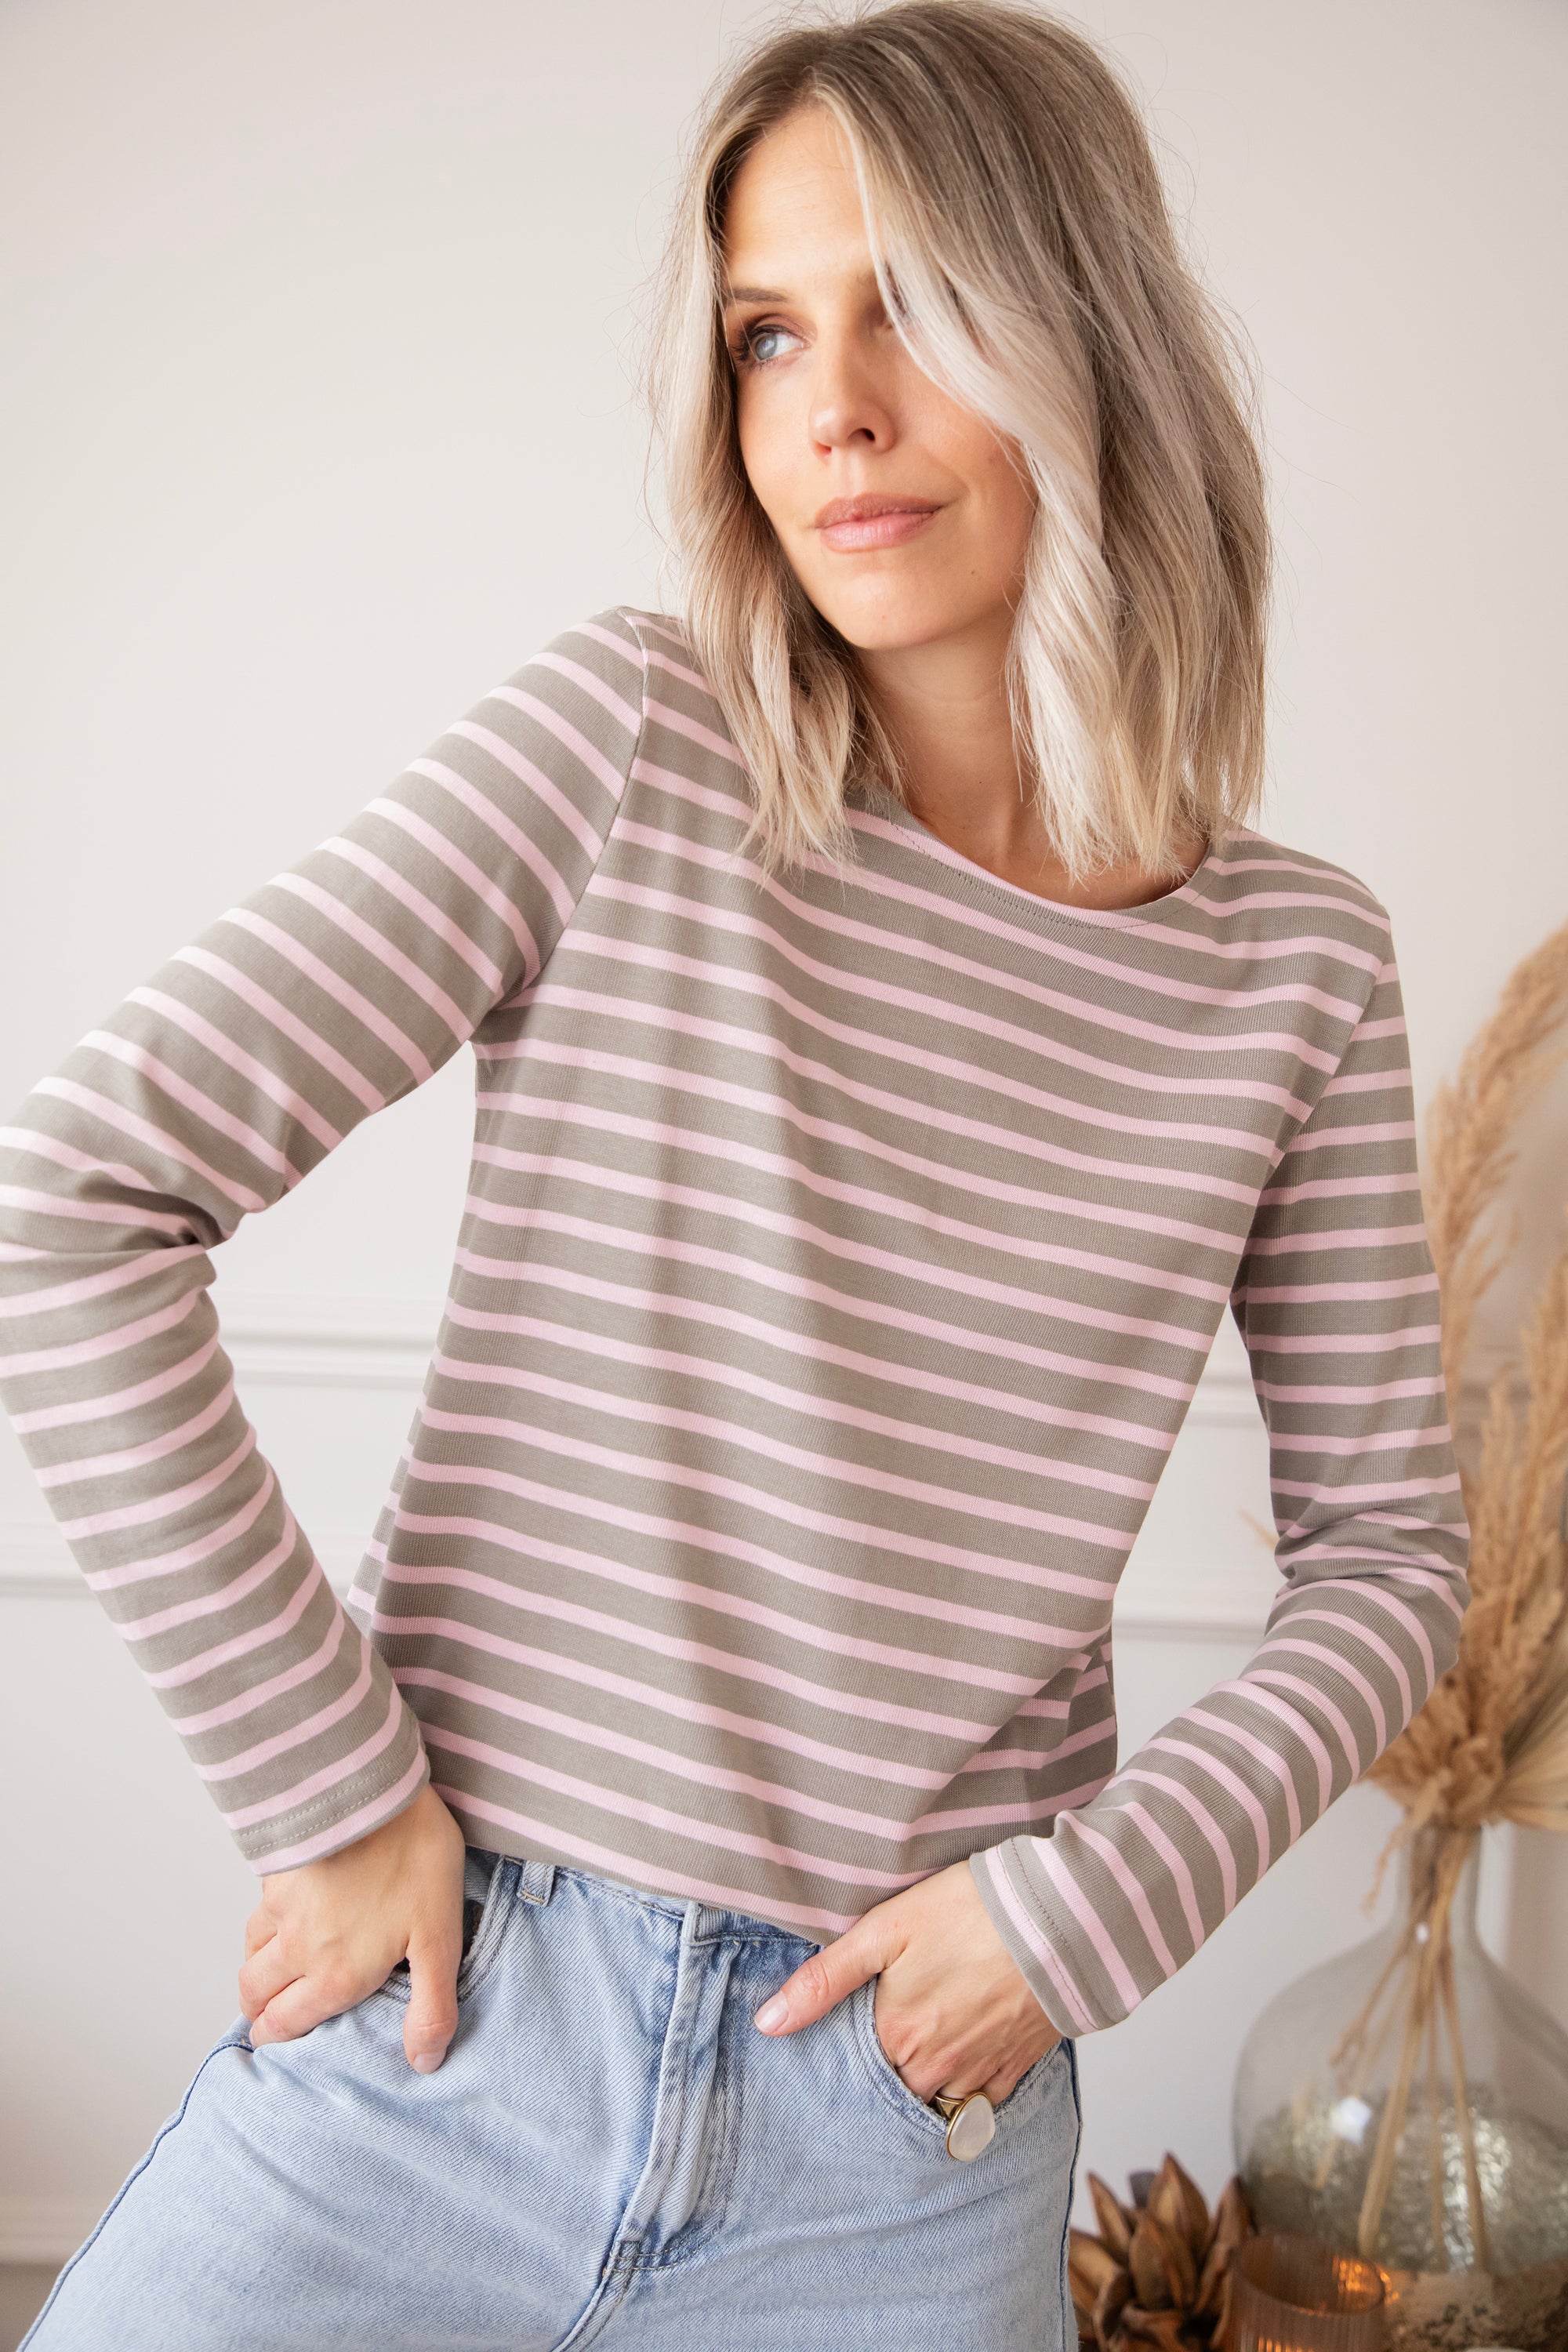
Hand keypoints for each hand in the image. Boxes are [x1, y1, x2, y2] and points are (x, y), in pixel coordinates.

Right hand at [238, 1784, 465, 2072]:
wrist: (374, 1789)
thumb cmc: (414, 1857)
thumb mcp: (439, 1939)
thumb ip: (431, 2006)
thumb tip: (425, 2061)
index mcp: (334, 1975)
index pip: (283, 2024)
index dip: (275, 2037)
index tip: (273, 2040)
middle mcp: (297, 1949)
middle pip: (253, 1994)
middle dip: (257, 2010)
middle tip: (268, 2013)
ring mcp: (280, 1908)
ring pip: (250, 1952)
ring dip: (257, 1967)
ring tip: (274, 1968)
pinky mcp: (276, 1870)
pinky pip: (258, 1908)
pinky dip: (263, 1922)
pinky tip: (286, 1913)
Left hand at [752, 1859, 1059, 2103]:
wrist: (1058, 1917)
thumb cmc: (969, 1911)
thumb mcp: (884, 1931)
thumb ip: (824, 1980)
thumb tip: (767, 2023)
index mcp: (897, 2035)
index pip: (854, 2072)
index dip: (847, 2055)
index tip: (849, 2036)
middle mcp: (937, 2066)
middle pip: (896, 2090)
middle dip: (885, 2074)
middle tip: (887, 2039)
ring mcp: (981, 2070)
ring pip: (939, 2100)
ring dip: (926, 2084)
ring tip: (923, 2047)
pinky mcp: (1019, 2064)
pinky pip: (985, 2101)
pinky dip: (971, 2090)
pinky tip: (965, 2057)